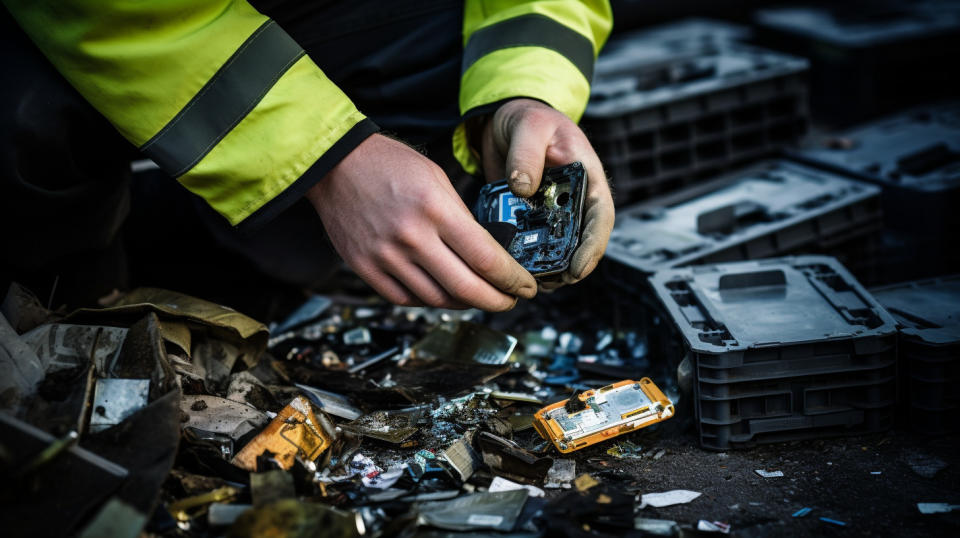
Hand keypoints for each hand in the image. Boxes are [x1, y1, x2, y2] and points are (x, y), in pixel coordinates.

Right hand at [305, 134, 536, 310]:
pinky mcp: (365, 267)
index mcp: (436, 209)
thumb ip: (461, 218)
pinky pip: (404, 298)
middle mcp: (411, 237)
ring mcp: (386, 256)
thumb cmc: (388, 164)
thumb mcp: (437, 179)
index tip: (525, 286)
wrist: (335, 164)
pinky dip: (427, 300)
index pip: (486, 259)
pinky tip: (440, 292)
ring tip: (477, 295)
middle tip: (509, 301)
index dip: (512, 280)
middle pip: (466, 288)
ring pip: (436, 299)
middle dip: (496, 301)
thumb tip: (488, 254)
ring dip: (463, 302)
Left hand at [478, 98, 614, 289]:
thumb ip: (526, 154)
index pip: (599, 217)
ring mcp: (553, 210)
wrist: (507, 120)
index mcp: (586, 177)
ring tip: (530, 281)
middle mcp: (573, 199)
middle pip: (580, 240)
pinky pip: (531, 240)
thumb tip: (522, 188)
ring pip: (557, 245)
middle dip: (568, 266)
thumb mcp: (529, 127)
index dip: (592, 247)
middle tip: (549, 283)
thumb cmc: (529, 118)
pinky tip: (510, 266)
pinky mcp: (531, 216)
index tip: (577, 268)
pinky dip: (523, 255)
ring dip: (547, 266)